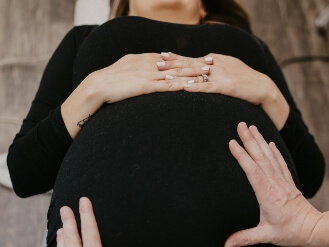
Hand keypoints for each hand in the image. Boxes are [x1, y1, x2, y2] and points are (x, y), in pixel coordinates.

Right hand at [94, 52, 208, 103]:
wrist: (99, 84)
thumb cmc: (111, 78)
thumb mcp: (128, 66)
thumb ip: (141, 65)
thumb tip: (152, 66)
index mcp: (146, 59)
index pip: (171, 58)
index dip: (186, 59)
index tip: (199, 59)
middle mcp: (150, 64)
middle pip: (177, 63)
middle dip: (195, 63)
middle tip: (210, 63)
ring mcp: (149, 74)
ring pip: (175, 73)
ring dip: (192, 73)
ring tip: (207, 73)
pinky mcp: (146, 86)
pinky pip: (167, 86)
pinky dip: (180, 85)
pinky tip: (191, 86)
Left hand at [160, 52, 288, 129]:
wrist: (263, 88)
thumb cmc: (246, 80)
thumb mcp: (230, 68)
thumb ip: (216, 64)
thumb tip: (204, 61)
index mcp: (215, 61)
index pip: (191, 58)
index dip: (176, 58)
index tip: (162, 57)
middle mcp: (215, 65)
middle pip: (189, 64)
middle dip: (172, 65)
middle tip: (156, 64)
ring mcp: (220, 75)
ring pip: (195, 75)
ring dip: (179, 75)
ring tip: (163, 76)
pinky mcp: (225, 86)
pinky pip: (207, 87)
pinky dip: (195, 87)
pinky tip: (184, 88)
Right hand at [224, 122, 321, 246]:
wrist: (313, 229)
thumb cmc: (290, 232)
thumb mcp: (266, 236)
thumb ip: (245, 238)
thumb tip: (225, 245)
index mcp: (267, 195)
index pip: (252, 170)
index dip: (242, 156)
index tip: (232, 143)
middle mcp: (275, 184)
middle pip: (261, 157)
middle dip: (250, 139)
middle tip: (240, 124)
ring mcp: (283, 181)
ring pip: (270, 156)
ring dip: (260, 140)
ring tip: (252, 127)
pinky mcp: (288, 182)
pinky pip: (280, 162)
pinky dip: (274, 151)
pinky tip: (270, 143)